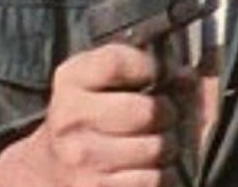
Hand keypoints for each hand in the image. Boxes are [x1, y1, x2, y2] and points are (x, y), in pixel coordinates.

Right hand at [0, 43, 193, 186]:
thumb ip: (143, 68)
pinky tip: (147, 170)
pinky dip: (161, 177)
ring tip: (152, 145)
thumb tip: (189, 76)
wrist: (49, 170)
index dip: (150, 66)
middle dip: (166, 114)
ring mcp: (80, 157)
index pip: (117, 62)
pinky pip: (154, 180)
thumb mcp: (101, 84)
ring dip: (166, 149)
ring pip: (157, 148)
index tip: (159, 73)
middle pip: (147, 110)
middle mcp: (70, 117)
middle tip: (161, 117)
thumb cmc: (89, 121)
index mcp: (71, 80)